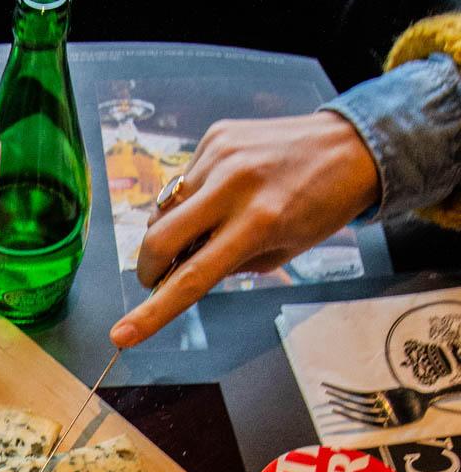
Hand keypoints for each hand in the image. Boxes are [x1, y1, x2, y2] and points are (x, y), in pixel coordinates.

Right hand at [110, 111, 379, 346]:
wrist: (350, 144)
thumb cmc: (320, 207)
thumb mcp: (280, 250)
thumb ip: (227, 263)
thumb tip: (178, 268)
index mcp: (258, 223)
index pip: (191, 278)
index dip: (153, 313)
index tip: (121, 335)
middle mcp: (234, 186)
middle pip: (159, 239)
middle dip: (149, 268)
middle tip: (159, 278)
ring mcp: (221, 156)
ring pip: (165, 209)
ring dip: (174, 229)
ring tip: (209, 226)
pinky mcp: (216, 136)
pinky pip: (183, 180)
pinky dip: (192, 198)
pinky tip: (222, 193)